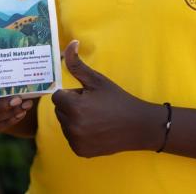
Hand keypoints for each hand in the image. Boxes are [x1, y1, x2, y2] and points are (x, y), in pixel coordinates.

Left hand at [51, 40, 162, 156]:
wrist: (138, 126)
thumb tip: (70, 43)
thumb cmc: (117, 99)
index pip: (57, 97)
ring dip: (74, 119)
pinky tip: (96, 130)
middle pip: (60, 110)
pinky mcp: (80, 151)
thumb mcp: (97, 80)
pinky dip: (79, 133)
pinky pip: (71, 138)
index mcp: (74, 107)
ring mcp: (75, 141)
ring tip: (96, 117)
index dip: (72, 94)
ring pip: (64, 124)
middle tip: (93, 106)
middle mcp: (72, 126)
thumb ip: (77, 64)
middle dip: (72, 106)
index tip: (87, 96)